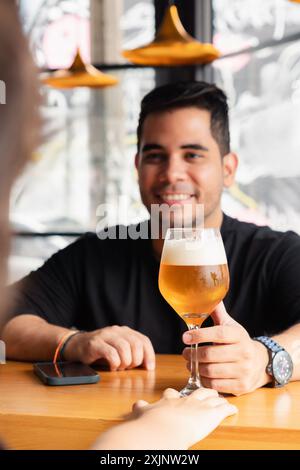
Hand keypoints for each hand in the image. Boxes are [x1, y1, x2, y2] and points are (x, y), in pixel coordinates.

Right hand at [63, 325, 154, 370]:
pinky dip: (114, 363)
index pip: (143, 340)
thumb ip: (132, 353)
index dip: (149, 355)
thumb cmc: (101, 351)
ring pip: (124, 348)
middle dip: (135, 360)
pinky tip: (112, 367)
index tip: (149, 368)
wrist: (77, 345)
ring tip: (119, 367)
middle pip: (136, 344)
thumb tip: (148, 365)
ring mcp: (105, 335)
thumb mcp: (119, 349)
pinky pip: (111, 354)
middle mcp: (117, 331)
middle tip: (129, 367)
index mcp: (125, 331)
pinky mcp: (95, 343)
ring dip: (125, 362)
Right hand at [92, 387, 237, 449]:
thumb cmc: (150, 424)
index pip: (173, 394)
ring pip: (211, 396)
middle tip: (205, 393)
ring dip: (216, 397)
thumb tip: (136, 404)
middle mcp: (185, 400)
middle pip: (196, 391)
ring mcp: (199, 406)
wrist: (161, 428)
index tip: (177, 395)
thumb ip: (141, 408)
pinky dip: (229, 408)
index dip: (176, 395)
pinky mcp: (211, 414)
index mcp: (169, 401)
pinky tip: (233, 409)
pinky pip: (224, 409)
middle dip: (201, 391)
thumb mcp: (142, 413)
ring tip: (220, 397)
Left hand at [182, 302, 269, 394]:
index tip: (185, 337)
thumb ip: (217, 312)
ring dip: (196, 368)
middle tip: (185, 353)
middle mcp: (244, 353)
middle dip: (193, 354)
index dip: (200, 335)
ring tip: (191, 364)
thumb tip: (208, 294)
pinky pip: (215, 385)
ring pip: (211, 371)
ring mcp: (244, 370)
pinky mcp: (241, 386)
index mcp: (239, 335)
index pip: (218, 334)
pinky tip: (202, 374)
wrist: (260, 363)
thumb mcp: (231, 326)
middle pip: (210, 354)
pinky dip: (205, 380)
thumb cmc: (238, 342)